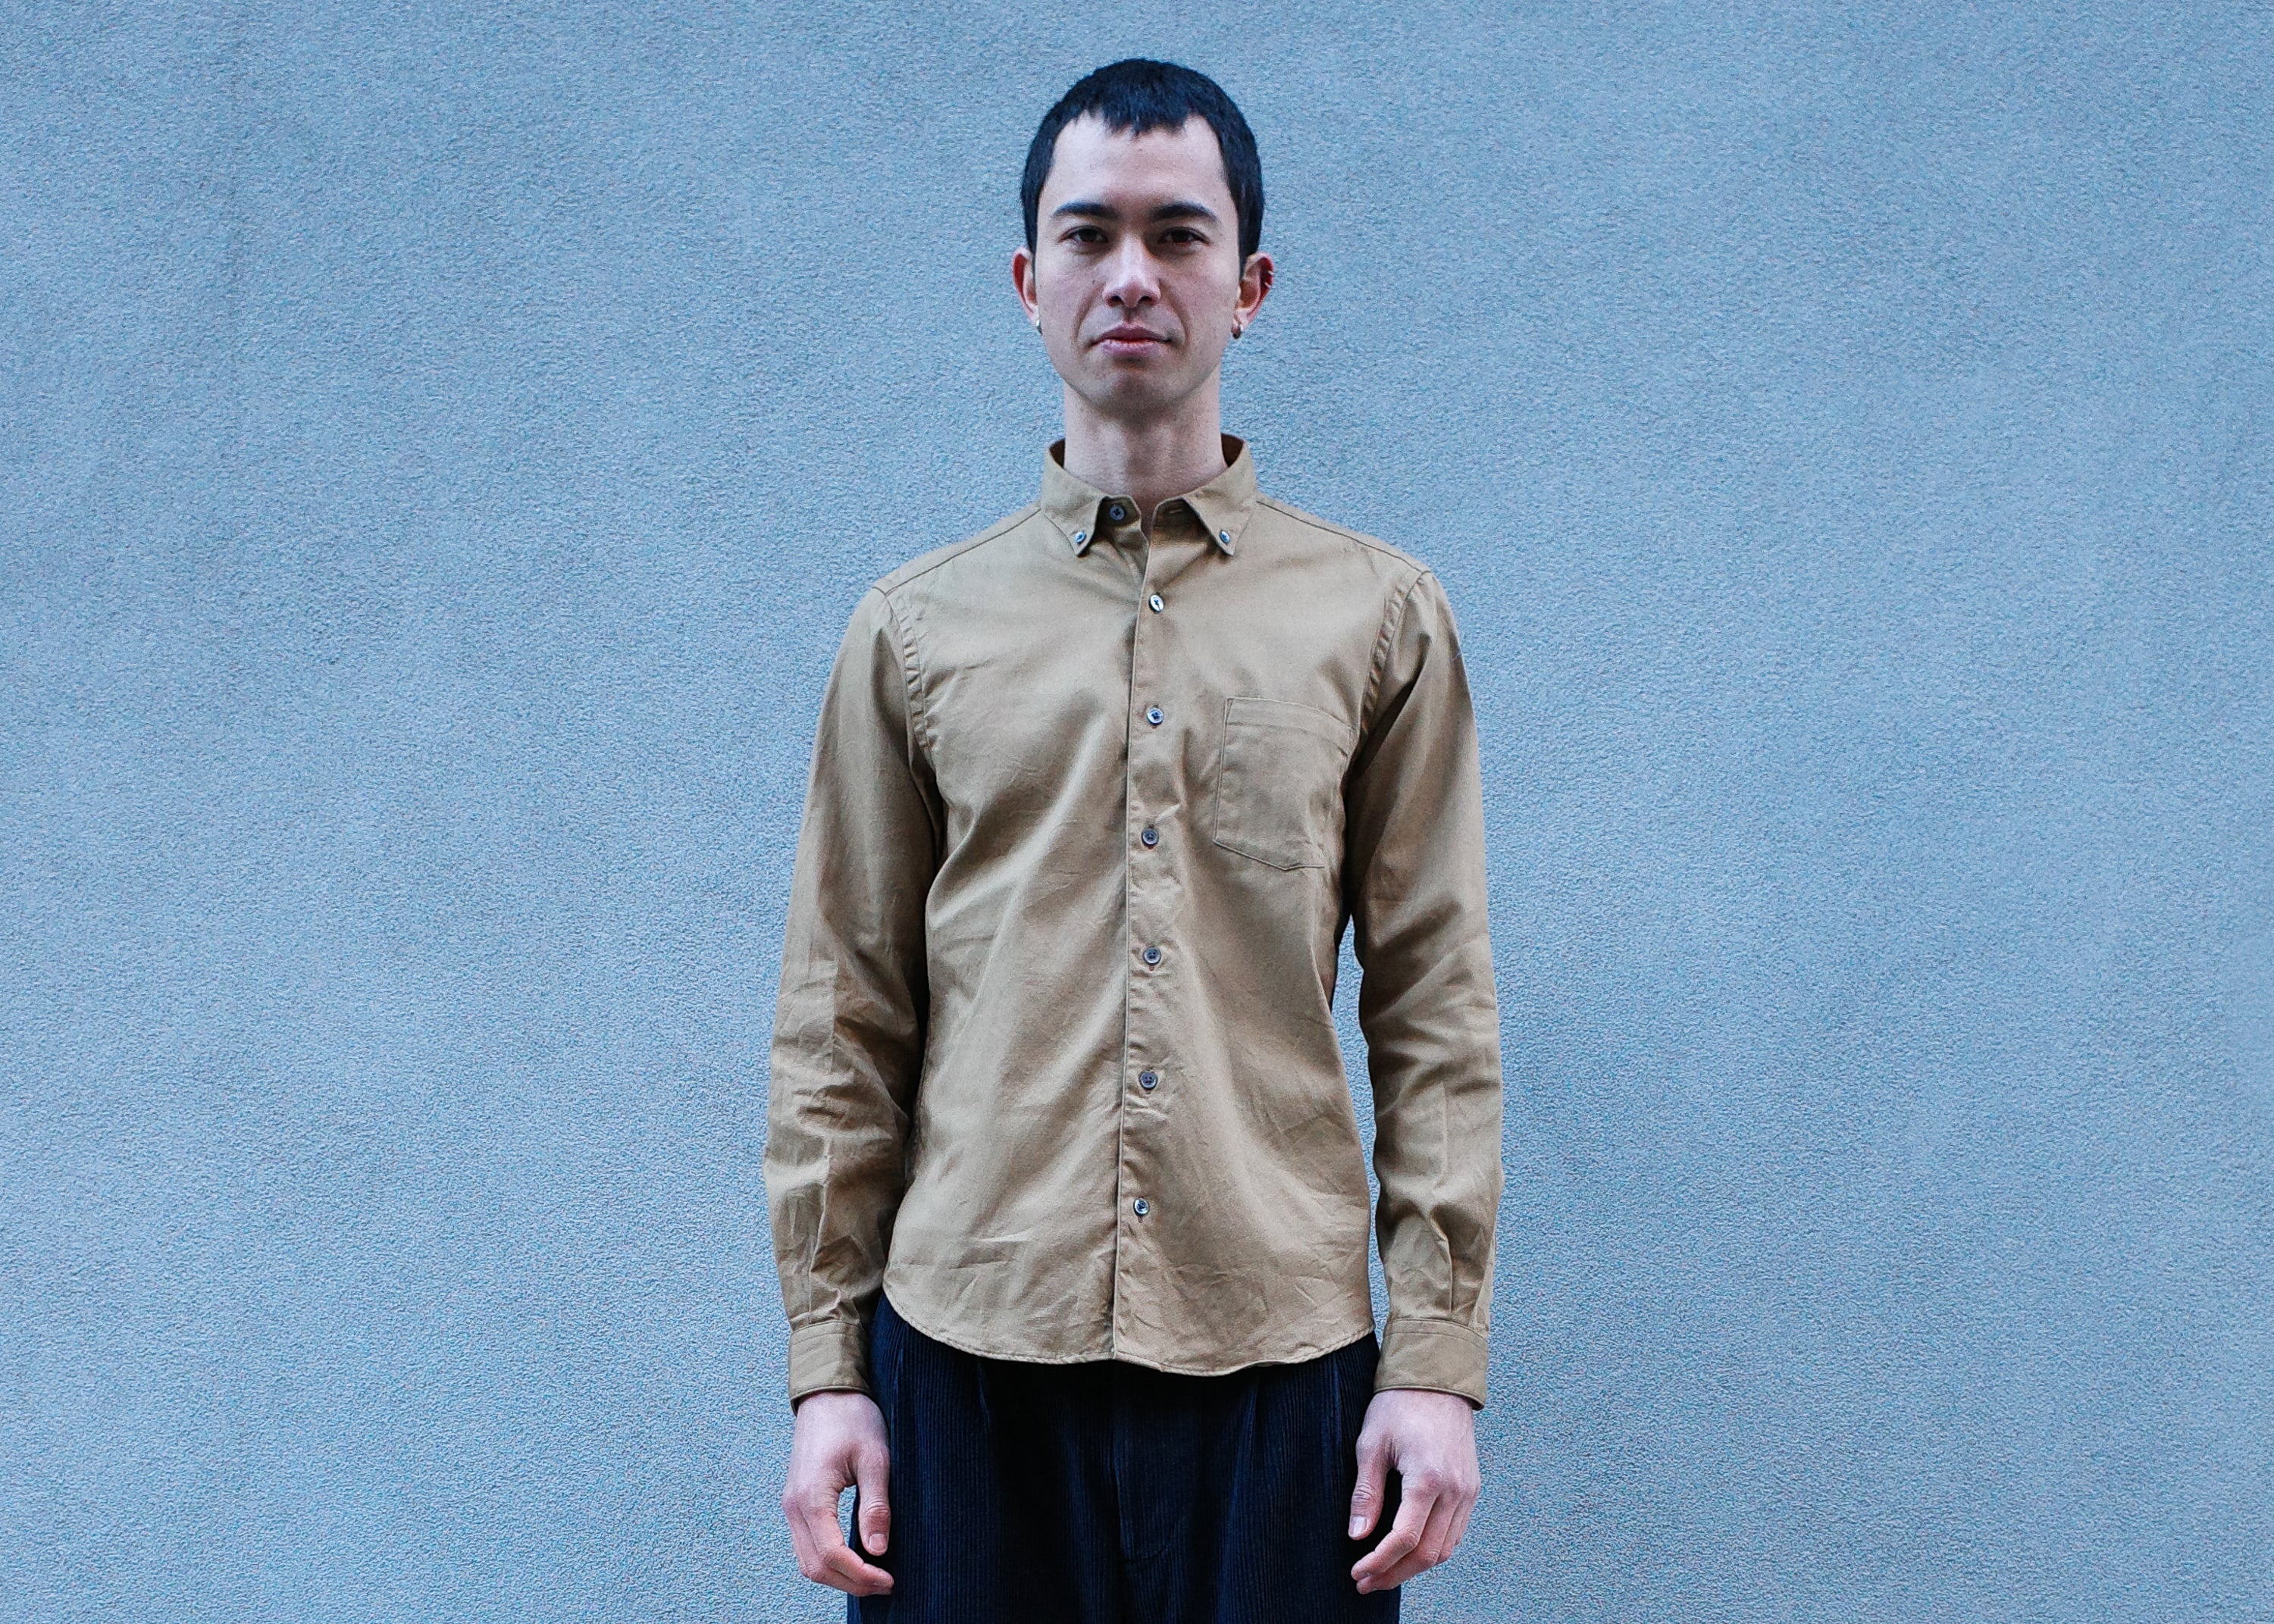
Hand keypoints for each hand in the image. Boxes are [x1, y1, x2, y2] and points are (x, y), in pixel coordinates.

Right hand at [781, 1389, 893, 1595]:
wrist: (828, 1393)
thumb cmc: (854, 1419)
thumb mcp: (875, 1458)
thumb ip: (875, 1506)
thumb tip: (878, 1550)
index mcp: (812, 1495)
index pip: (831, 1554)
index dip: (861, 1575)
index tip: (890, 1580)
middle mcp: (794, 1506)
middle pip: (814, 1566)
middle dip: (850, 1583)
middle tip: (886, 1584)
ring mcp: (791, 1505)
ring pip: (807, 1560)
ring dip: (838, 1576)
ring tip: (874, 1576)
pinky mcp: (796, 1502)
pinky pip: (806, 1545)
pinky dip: (828, 1561)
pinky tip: (856, 1559)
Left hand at [1347, 1388, 1480, 1594]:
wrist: (1437, 1379)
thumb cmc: (1398, 1406)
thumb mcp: (1371, 1444)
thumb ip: (1366, 1493)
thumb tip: (1357, 1536)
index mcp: (1429, 1477)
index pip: (1404, 1538)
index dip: (1379, 1563)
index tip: (1357, 1573)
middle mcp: (1456, 1490)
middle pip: (1428, 1553)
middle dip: (1395, 1574)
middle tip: (1366, 1583)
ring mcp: (1468, 1491)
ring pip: (1445, 1549)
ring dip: (1414, 1567)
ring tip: (1384, 1573)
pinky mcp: (1472, 1488)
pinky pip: (1455, 1533)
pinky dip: (1433, 1549)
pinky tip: (1409, 1551)